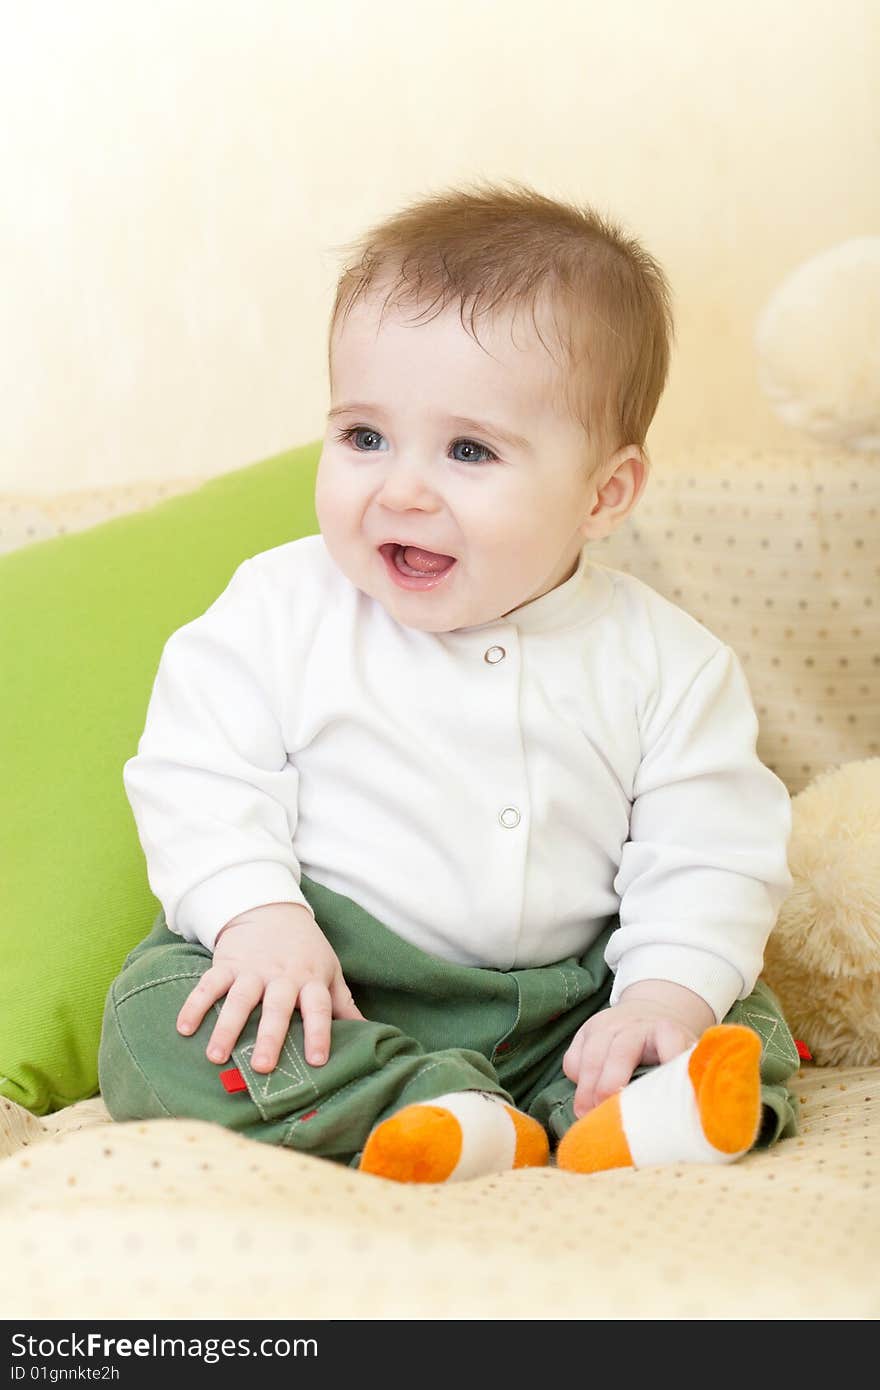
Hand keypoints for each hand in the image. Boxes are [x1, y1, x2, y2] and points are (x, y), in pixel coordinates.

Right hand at [175, 902, 365, 1072]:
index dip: (320, 1032)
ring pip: (239, 999)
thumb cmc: (305, 949)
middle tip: (263, 1067)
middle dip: (270, 1036)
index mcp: (310, 980)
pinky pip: (209, 985)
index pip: (319, 1007)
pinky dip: (195, 1004)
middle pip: (277, 1007)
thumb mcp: (329, 970)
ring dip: (227, 1027)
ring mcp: (252, 970)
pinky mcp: (226, 964)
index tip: (318, 1061)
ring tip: (215, 1056)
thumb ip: (343, 1003)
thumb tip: (370, 1032)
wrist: (271, 908)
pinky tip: (184, 1028)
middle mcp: (281, 977)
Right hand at [562, 980, 715, 1118]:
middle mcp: (636, 1025)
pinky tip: (585, 1097)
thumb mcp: (684, 1058)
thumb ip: (686, 1080)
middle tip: (606, 1117)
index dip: (669, 1059)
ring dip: (587, 1090)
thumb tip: (690, 1118)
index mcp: (668, 1031)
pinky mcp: (586, 1030)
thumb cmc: (667, 1049)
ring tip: (587, 1116)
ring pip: (592, 1056)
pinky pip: (573, 1057)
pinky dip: (576, 1079)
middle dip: (611, 1086)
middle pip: (621, 1052)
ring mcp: (608, 1025)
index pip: (670, 1040)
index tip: (667, 1092)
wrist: (647, 1014)